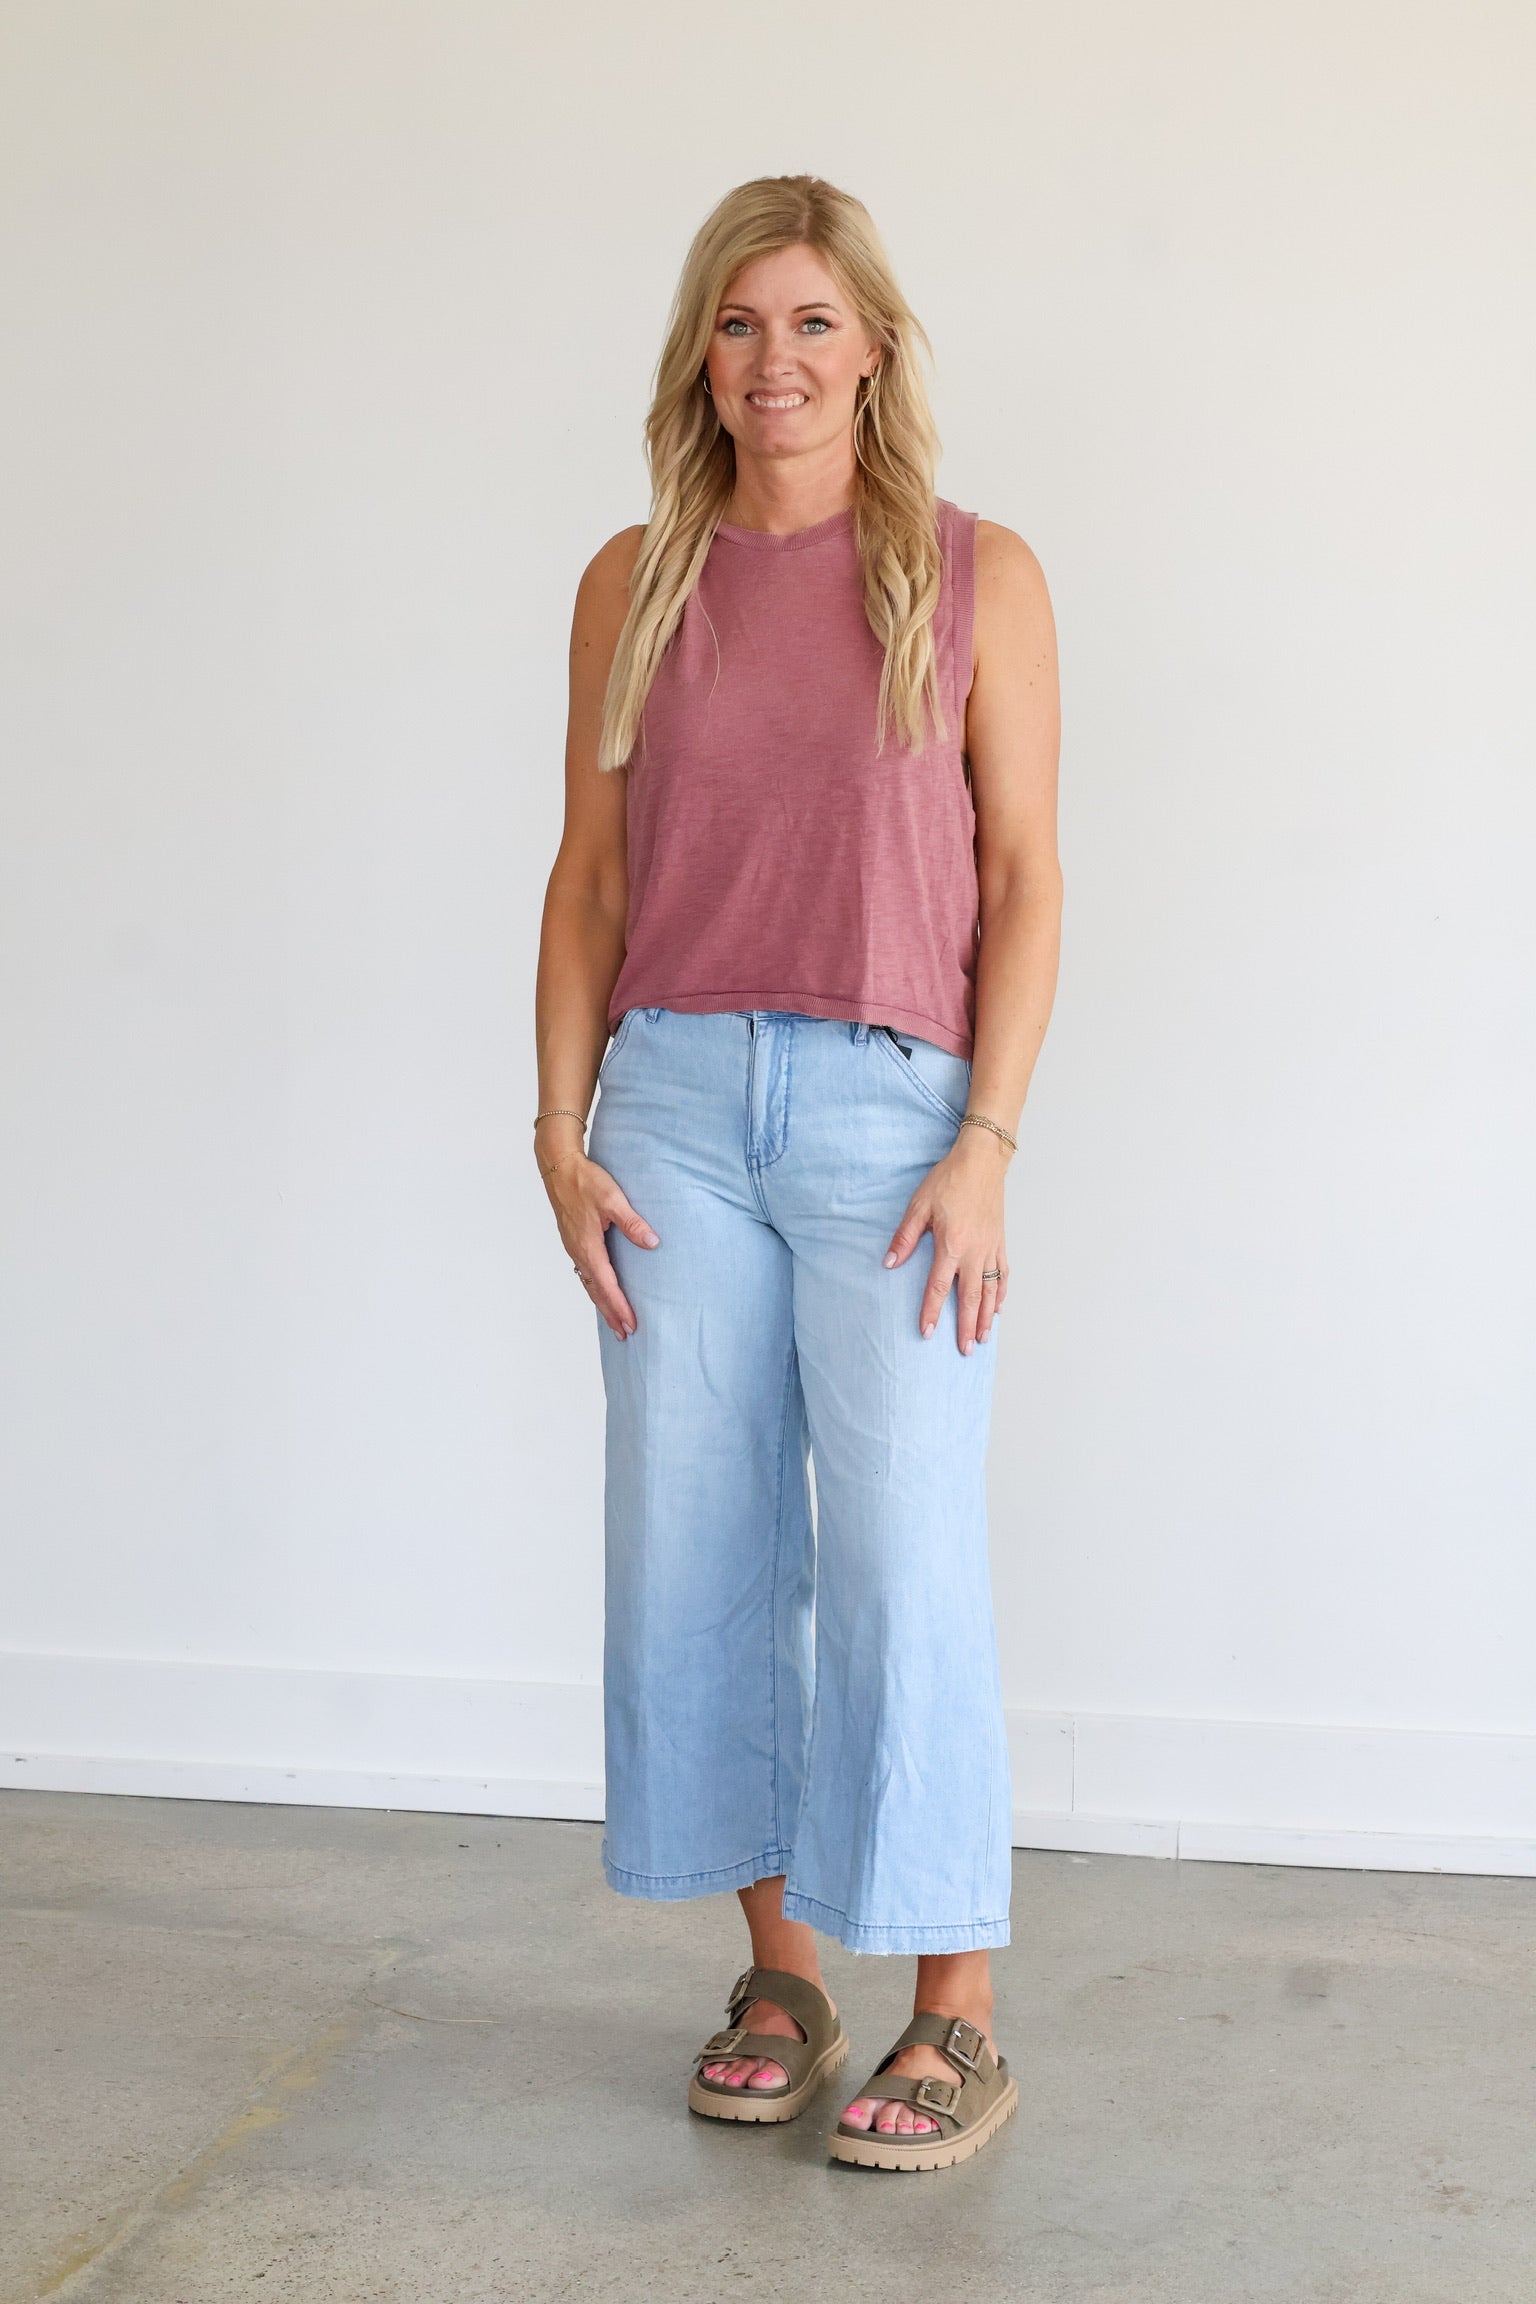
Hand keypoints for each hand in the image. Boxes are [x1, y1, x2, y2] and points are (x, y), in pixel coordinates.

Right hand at [536, 1127, 658, 1340]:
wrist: (558, 1167)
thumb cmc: (584, 1182)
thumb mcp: (613, 1199)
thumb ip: (633, 1222)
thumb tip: (652, 1243)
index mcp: (588, 1247)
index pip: (607, 1286)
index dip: (620, 1307)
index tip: (631, 1324)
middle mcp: (579, 1253)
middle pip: (596, 1292)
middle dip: (611, 1314)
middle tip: (625, 1334)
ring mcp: (574, 1248)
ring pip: (589, 1284)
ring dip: (602, 1304)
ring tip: (614, 1322)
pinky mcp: (573, 1241)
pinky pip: (584, 1273)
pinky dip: (594, 1288)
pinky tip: (600, 1290)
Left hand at [882, 1128, 1008, 1351]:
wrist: (981, 1162)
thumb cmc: (948, 1181)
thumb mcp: (919, 1206)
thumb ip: (904, 1238)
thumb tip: (889, 1263)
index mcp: (951, 1245)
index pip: (939, 1287)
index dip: (932, 1312)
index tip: (927, 1333)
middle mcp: (974, 1252)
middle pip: (971, 1298)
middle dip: (967, 1327)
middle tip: (966, 1350)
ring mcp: (990, 1248)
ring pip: (990, 1291)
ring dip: (986, 1317)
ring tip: (983, 1339)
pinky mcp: (1000, 1242)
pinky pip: (1002, 1274)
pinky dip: (1001, 1293)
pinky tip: (998, 1308)